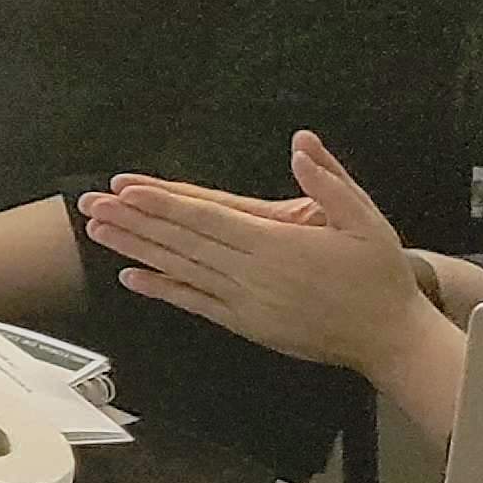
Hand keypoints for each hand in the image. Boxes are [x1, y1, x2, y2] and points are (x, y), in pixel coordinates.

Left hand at [82, 132, 426, 371]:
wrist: (391, 339)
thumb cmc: (379, 277)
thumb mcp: (367, 220)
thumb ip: (330, 181)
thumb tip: (302, 143)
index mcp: (277, 244)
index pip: (207, 218)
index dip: (163, 203)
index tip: (126, 189)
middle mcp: (253, 274)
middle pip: (182, 242)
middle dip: (134, 221)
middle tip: (91, 204)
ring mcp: (246, 302)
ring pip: (181, 271)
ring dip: (136, 250)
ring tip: (98, 232)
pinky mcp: (246, 324)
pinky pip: (195, 304)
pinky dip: (162, 289)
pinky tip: (131, 277)